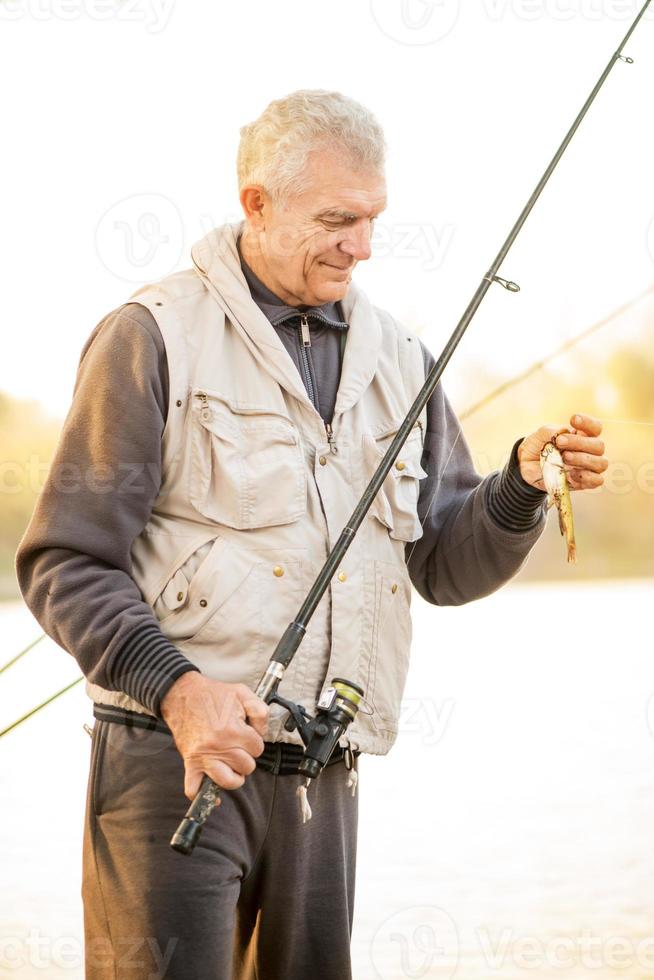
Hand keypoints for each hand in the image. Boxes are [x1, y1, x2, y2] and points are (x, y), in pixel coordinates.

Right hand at [160, 671, 268, 801]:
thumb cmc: (212, 694)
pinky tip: (211, 791)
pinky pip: (193, 788)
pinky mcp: (190, 762)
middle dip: (247, 756)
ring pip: (228, 781)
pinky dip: (202, 793)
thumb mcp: (242, 692)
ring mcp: (203, 756)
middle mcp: (219, 746)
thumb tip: (262, 731)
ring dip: (234, 776)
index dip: (255, 741)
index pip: (258, 749)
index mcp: (233, 730)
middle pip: (247, 767)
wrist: (182, 694)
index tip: (248, 735)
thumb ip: (259, 710)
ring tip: (232, 766)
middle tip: (240, 746)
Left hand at [517, 413, 607, 491]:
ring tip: (565, 457)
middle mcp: (590, 451)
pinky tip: (571, 474)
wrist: (526, 465)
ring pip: (600, 463)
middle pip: (598, 446)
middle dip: (579, 442)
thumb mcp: (541, 435)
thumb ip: (553, 431)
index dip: (588, 423)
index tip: (573, 419)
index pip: (595, 428)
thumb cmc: (539, 446)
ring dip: (583, 459)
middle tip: (560, 441)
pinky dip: (586, 477)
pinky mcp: (584, 483)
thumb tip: (564, 433)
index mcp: (583, 436)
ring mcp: (589, 468)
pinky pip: (596, 481)